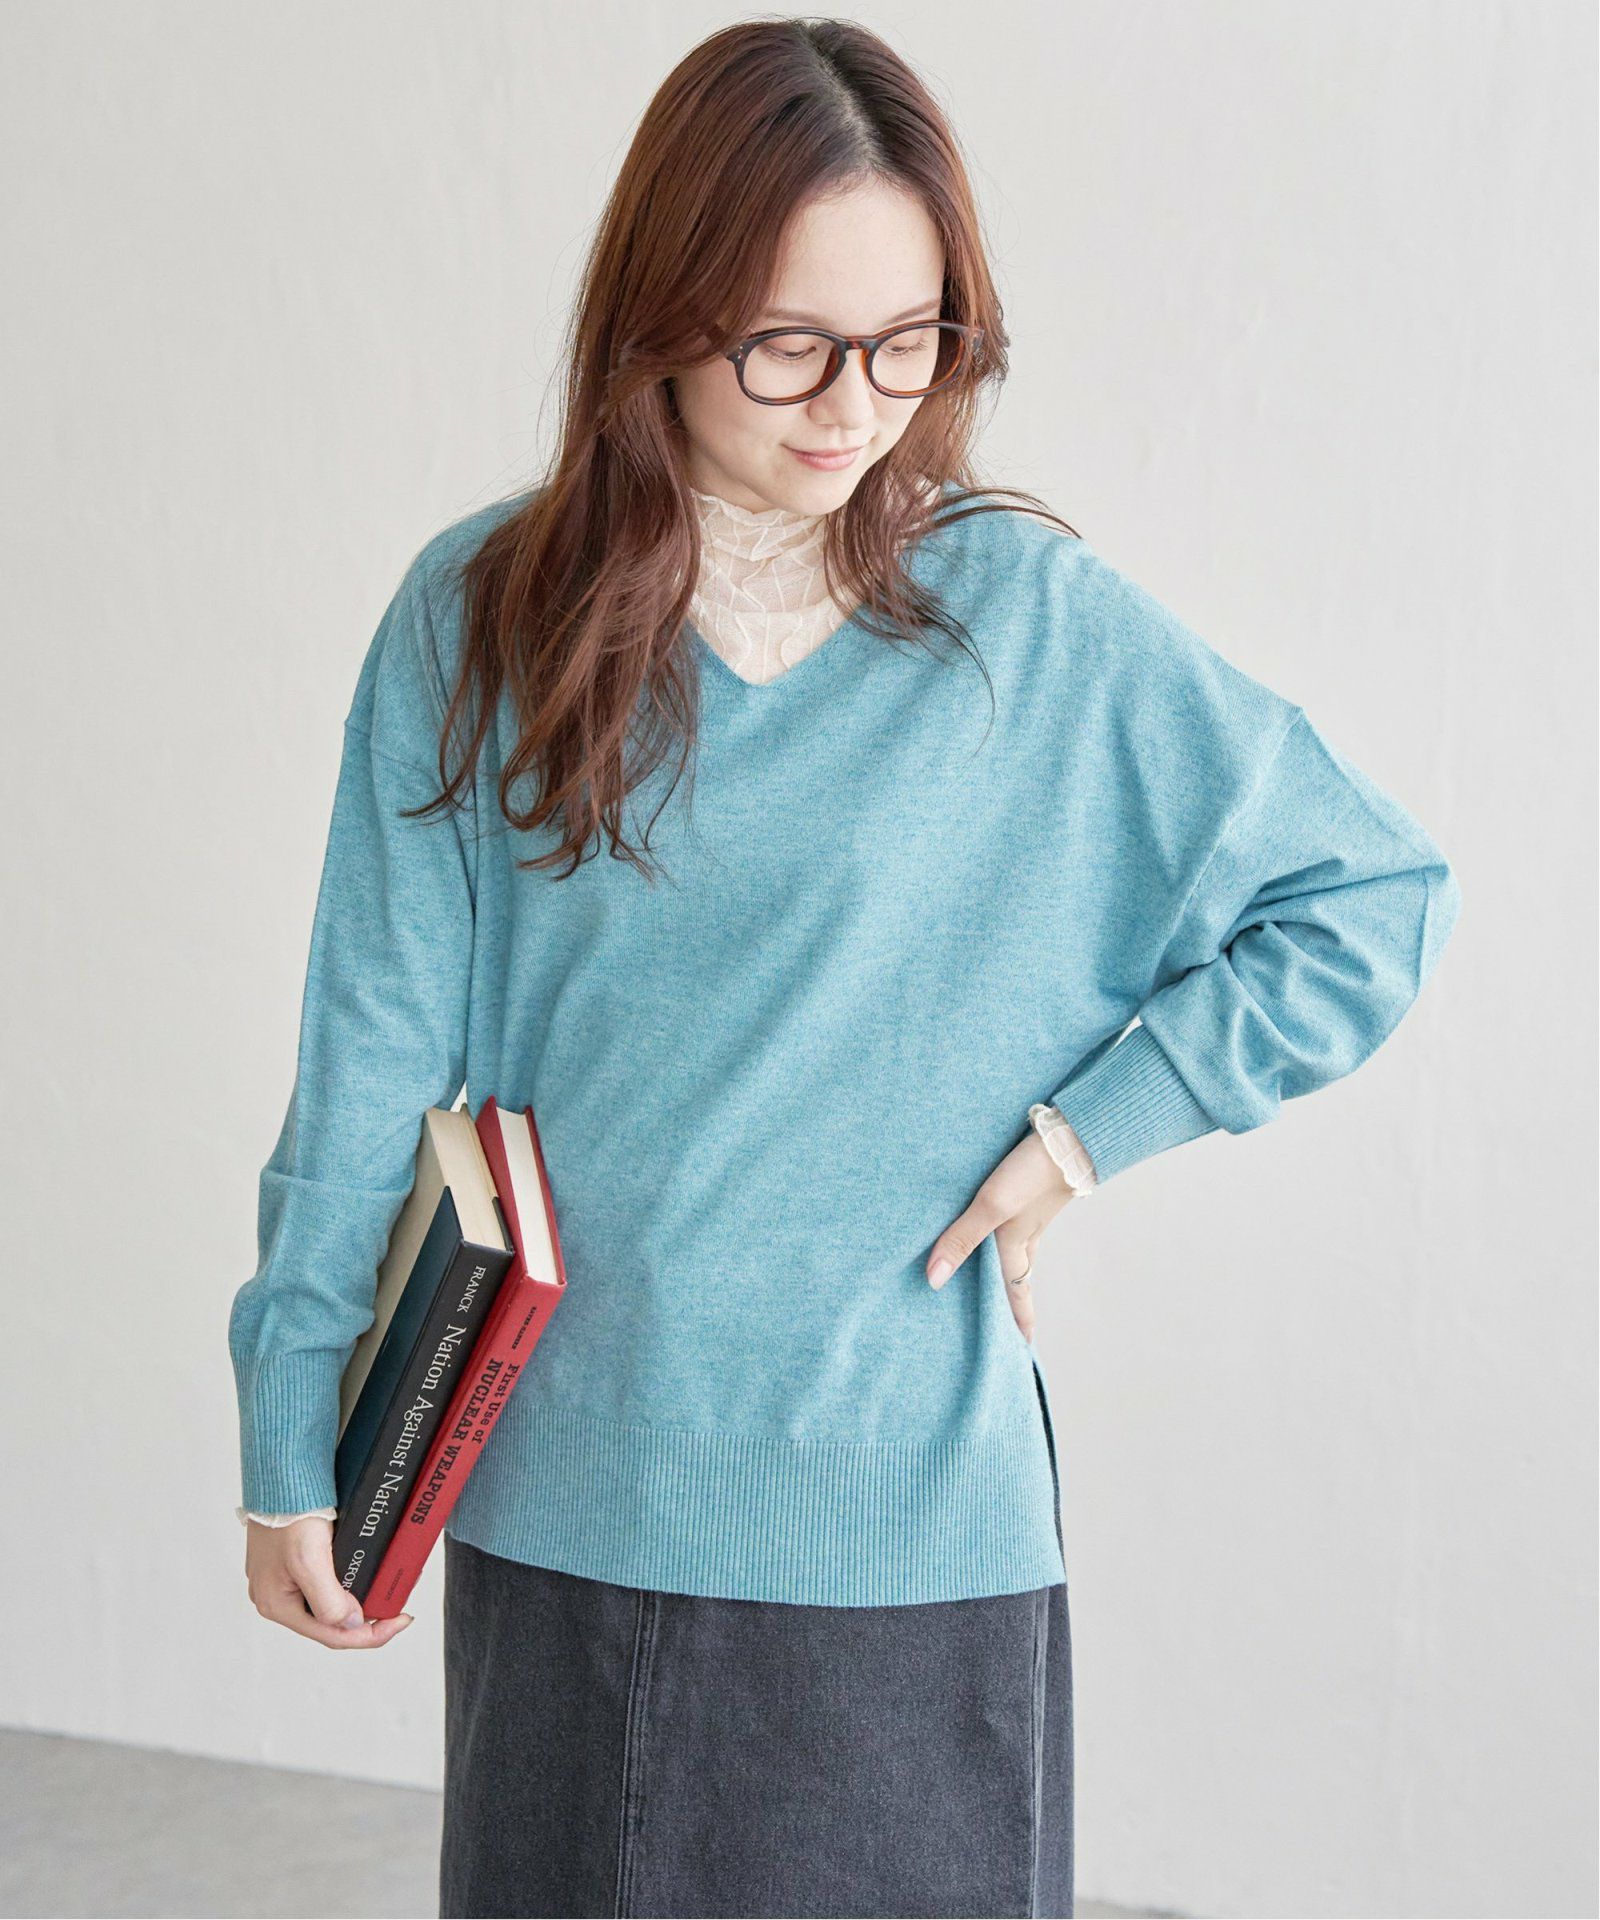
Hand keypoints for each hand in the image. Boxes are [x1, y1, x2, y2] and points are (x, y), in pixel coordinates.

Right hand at [244, 1515, 412, 1648]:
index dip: (371, 1635)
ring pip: (331, 1602)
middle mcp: (279, 1597)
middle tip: (398, 1605)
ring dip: (361, 1599)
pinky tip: (367, 1575)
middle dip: (368, 1617)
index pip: (332, 1635)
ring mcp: (286, 1579)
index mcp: (278, 1606)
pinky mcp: (295, 1561)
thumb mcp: (309, 1562)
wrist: (281, 1477)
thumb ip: (329, 1600)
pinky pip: (328, 1582)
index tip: (400, 1620)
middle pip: (332, 1621)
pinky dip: (351, 1582)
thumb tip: (351, 1624)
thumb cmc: (287, 1515)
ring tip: (388, 1589)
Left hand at [925, 1130, 1077, 1342]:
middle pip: (1019, 1272)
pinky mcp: (1031, 1186)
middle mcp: (1027, 1231)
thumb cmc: (1032, 1174)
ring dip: (1009, 1262)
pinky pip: (1016, 1218)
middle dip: (1014, 1297)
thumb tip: (934, 1281)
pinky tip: (998, 1216)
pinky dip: (1006, 1228)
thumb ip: (961, 1239)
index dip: (1019, 1320)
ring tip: (997, 1273)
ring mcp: (1031, 1209)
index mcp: (1018, 1243)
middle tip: (1012, 1320)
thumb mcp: (992, 1206)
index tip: (1024, 1347)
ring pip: (1018, 1244)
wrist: (1071, 1135)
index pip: (1017, 1292)